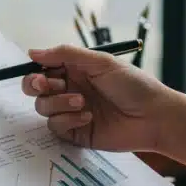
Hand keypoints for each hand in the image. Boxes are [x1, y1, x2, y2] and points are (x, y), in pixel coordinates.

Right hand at [22, 44, 173, 150]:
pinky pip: (55, 126)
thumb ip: (65, 55)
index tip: (40, 73)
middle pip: (35, 89)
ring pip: (43, 108)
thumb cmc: (134, 85)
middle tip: (47, 85)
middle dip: (36, 86)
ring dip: (58, 103)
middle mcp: (70, 90)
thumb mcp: (101, 62)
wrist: (154, 117)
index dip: (36, 71)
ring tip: (82, 102)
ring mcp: (71, 111)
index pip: (43, 69)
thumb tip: (32, 52)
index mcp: (75, 70)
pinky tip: (88, 117)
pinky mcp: (75, 132)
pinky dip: (68, 120)